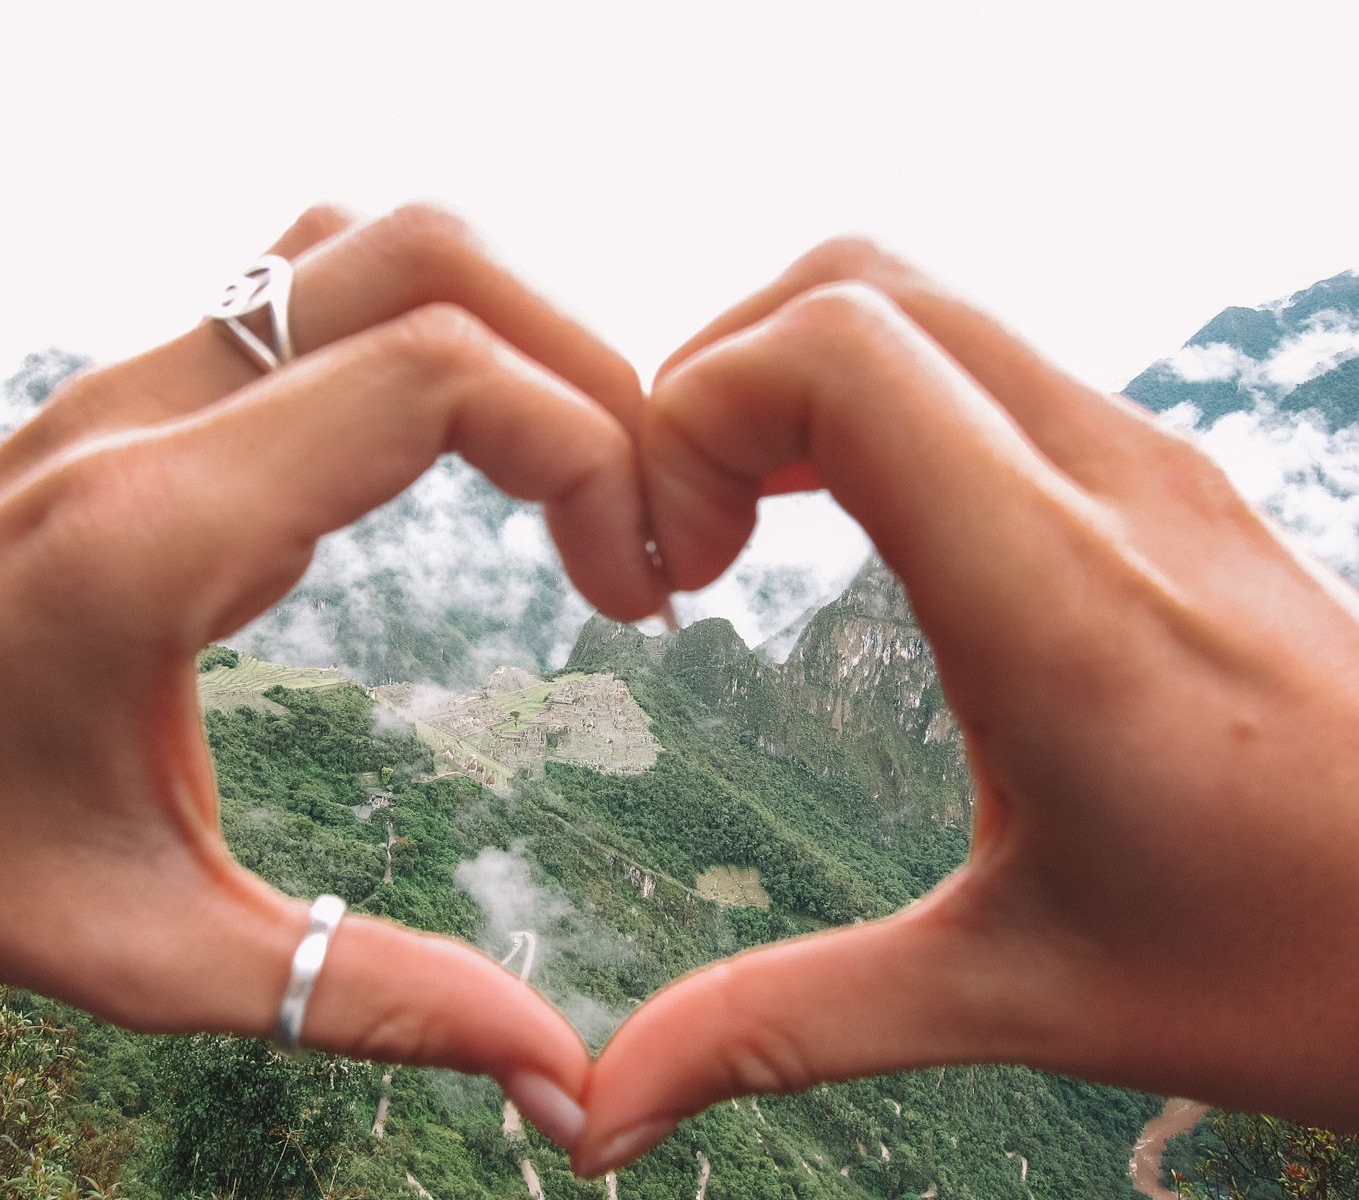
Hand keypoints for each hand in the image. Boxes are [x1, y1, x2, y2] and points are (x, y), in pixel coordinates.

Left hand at [0, 205, 665, 1146]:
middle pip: (430, 263)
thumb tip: (558, 1071)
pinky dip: (433, 332)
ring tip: (573, 473)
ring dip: (509, 330)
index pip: (432, 376)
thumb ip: (365, 999)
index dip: (585, 453)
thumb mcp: (148, 951)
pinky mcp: (148, 387)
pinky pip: (323, 286)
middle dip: (584, 372)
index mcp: (158, 530)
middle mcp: (152, 408)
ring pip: (374, 244)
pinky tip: (461, 454)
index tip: (634, 592)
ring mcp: (143, 377)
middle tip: (641, 521)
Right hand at [574, 239, 1358, 1174]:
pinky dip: (870, 400)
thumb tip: (603, 1107)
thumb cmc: (1290, 964)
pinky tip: (853, 527)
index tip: (672, 566)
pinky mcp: (1161, 476)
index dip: (696, 415)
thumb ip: (783, 1024)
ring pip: (922, 306)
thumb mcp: (1012, 994)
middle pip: (856, 287)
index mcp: (1054, 601)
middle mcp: (1105, 487)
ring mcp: (1145, 462)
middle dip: (718, 382)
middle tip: (686, 538)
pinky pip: (980, 361)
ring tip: (745, 528)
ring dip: (792, 382)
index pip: (836, 354)